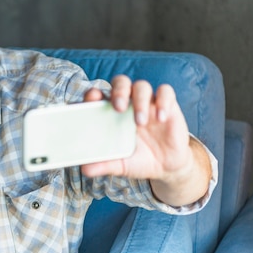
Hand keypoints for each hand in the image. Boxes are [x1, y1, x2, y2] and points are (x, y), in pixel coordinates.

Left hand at [80, 75, 210, 205]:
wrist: (166, 167)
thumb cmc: (137, 159)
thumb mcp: (119, 164)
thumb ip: (103, 164)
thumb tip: (85, 170)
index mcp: (111, 112)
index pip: (99, 94)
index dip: (93, 94)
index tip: (92, 100)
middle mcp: (128, 103)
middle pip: (120, 82)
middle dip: (118, 91)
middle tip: (118, 107)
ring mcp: (148, 102)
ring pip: (142, 86)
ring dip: (140, 101)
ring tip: (140, 122)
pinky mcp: (168, 105)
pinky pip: (166, 92)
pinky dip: (163, 101)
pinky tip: (160, 118)